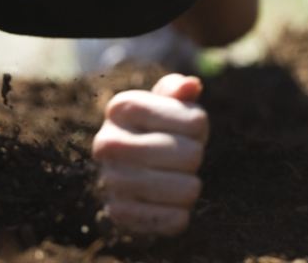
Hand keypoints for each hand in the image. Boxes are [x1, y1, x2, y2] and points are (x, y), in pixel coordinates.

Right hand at [92, 73, 208, 235]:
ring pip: (187, 190)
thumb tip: (190, 86)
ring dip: (190, 186)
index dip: (199, 127)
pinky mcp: (119, 214)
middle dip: (194, 157)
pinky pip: (175, 220)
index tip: (184, 128)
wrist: (126, 167)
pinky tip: (168, 203)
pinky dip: (180, 214)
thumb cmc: (157, 127)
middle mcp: (108, 142)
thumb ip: (178, 90)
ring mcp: (110, 180)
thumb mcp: (167, 102)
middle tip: (181, 156)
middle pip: (192, 156)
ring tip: (175, 178)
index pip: (196, 122)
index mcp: (122, 106)